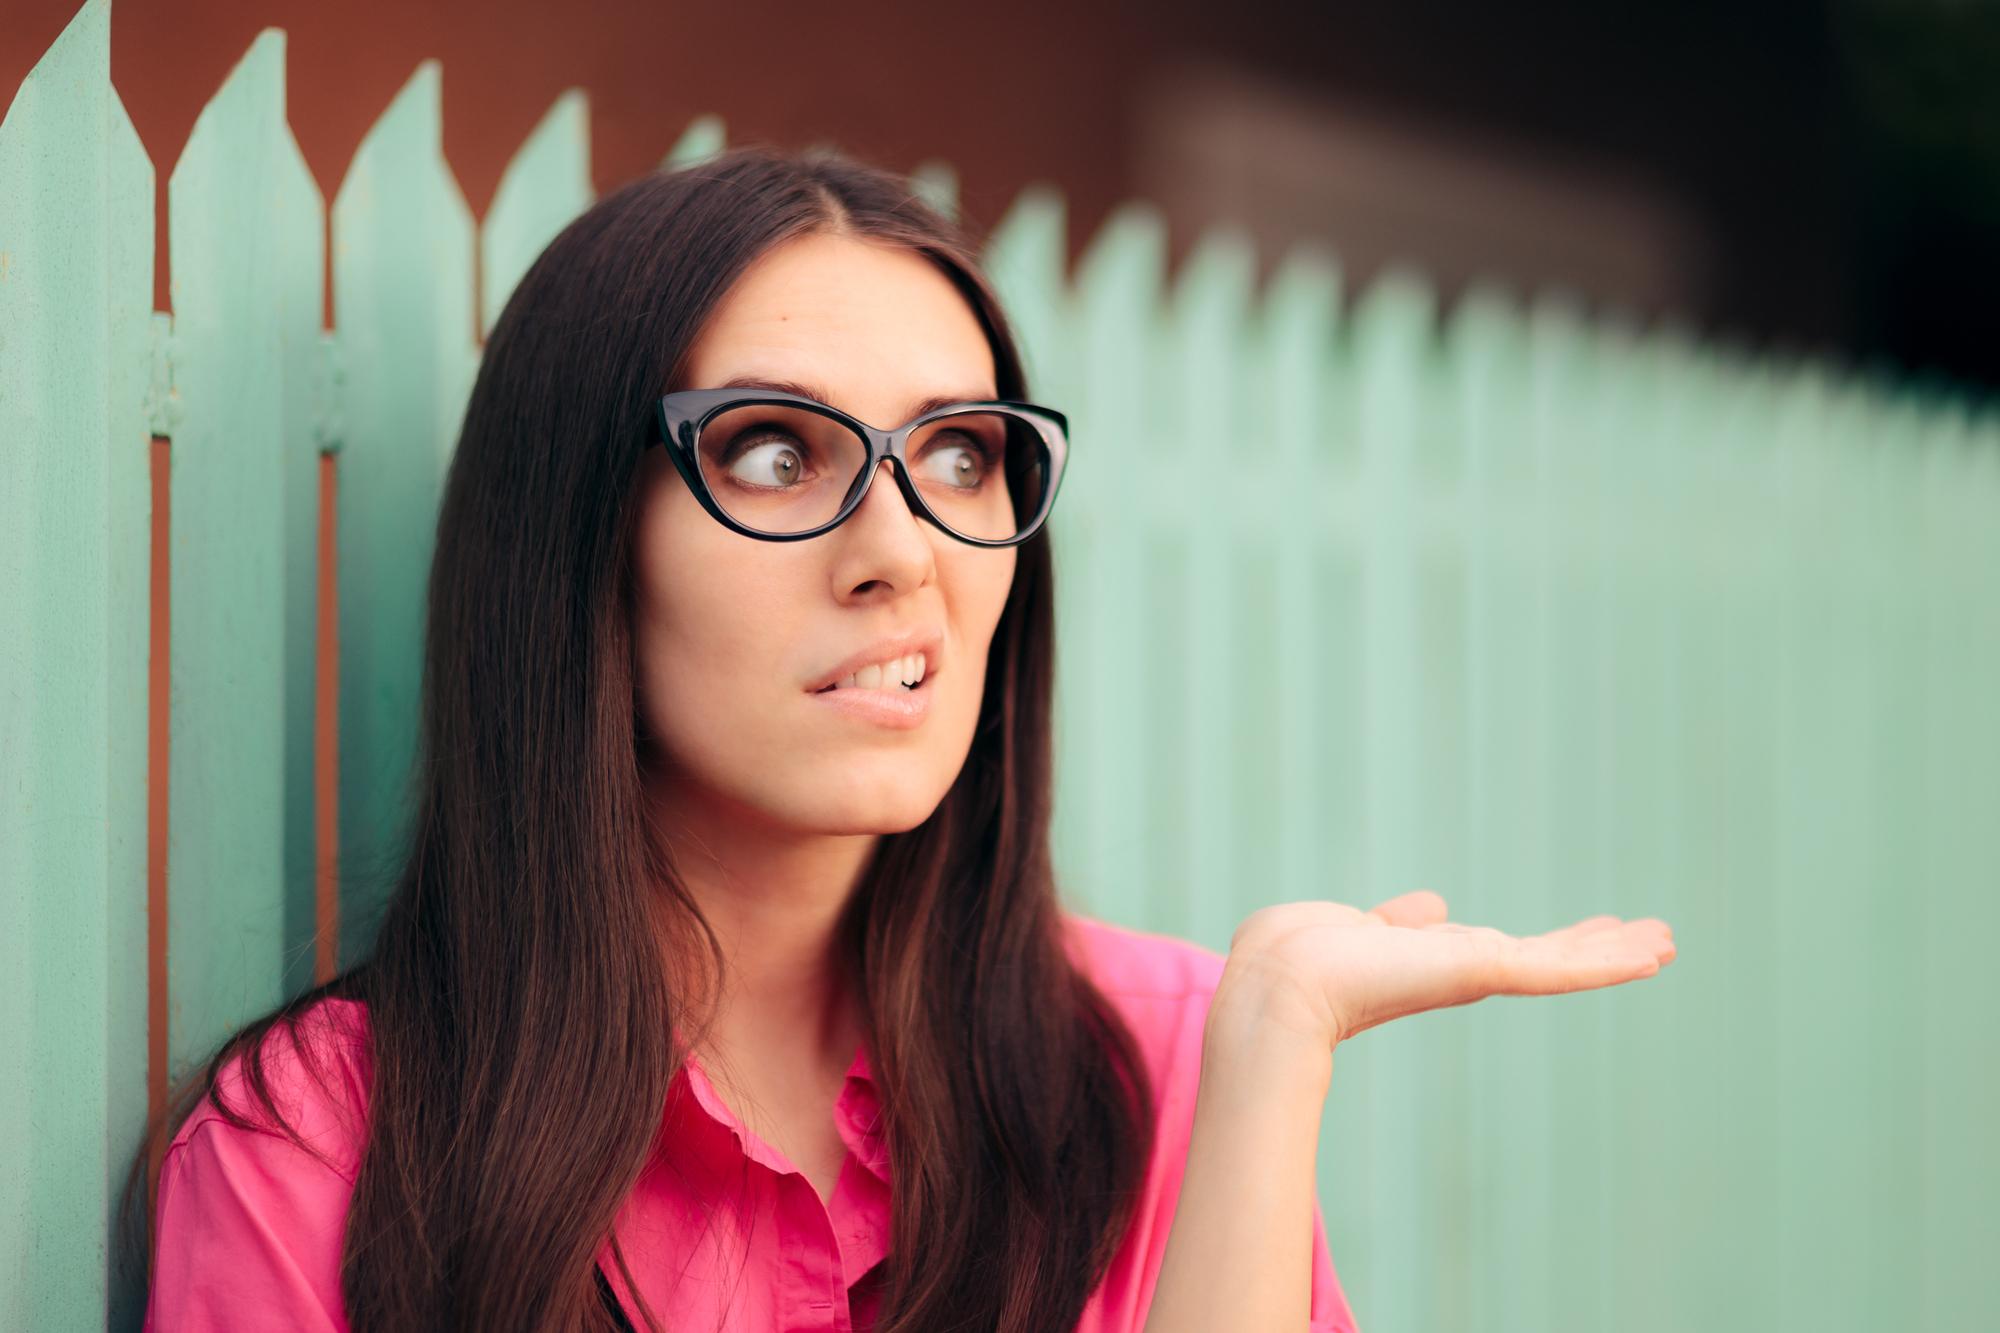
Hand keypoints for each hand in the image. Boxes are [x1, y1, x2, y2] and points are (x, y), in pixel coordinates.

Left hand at [1214, 893, 1675, 1051]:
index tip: (1594, 930)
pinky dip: (1604, 962)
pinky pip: (1557, 969)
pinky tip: (1649, 954)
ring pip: (1563, 964)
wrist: (1282, 982)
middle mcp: (1461, 970)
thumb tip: (1431, 908)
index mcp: (1433, 959)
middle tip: (1656, 941)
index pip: (1506, 950)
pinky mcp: (1483, 971)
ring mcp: (1476, 974)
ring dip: (1616, 953)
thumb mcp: (1357, 927)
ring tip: (1667, 943)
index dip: (1551, 942)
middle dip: (1600, 949)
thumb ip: (1397, 922)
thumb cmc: (1298, 954)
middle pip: (1547, 958)